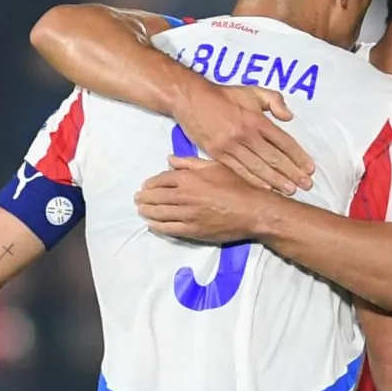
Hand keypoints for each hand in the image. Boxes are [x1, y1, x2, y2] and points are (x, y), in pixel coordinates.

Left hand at [136, 157, 266, 242]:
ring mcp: (187, 215)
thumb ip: (190, 163)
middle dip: (144, 198)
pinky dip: (157, 225)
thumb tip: (170, 159)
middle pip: (156, 197)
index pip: (161, 179)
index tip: (146, 186)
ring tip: (141, 210)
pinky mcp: (193, 230)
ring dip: (147, 211)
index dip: (151, 183)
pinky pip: (169, 228)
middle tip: (138, 199)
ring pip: (160, 213)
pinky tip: (152, 224)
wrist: (253, 211)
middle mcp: (184, 196)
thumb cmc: (238, 186)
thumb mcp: (215, 166)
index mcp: (188, 178)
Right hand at [174, 82, 313, 194]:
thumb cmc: (224, 95)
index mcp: (257, 120)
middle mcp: (246, 134)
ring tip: (290, 190)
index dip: (299, 157)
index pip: (284, 142)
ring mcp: (231, 146)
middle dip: (292, 173)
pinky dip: (254, 181)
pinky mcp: (218, 154)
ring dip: (276, 181)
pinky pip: (239, 171)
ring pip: (259, 168)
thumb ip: (274, 100)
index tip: (309, 168)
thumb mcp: (252, 91)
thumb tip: (289, 117)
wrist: (191, 98)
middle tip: (306, 185)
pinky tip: (266, 188)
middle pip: (274, 158)